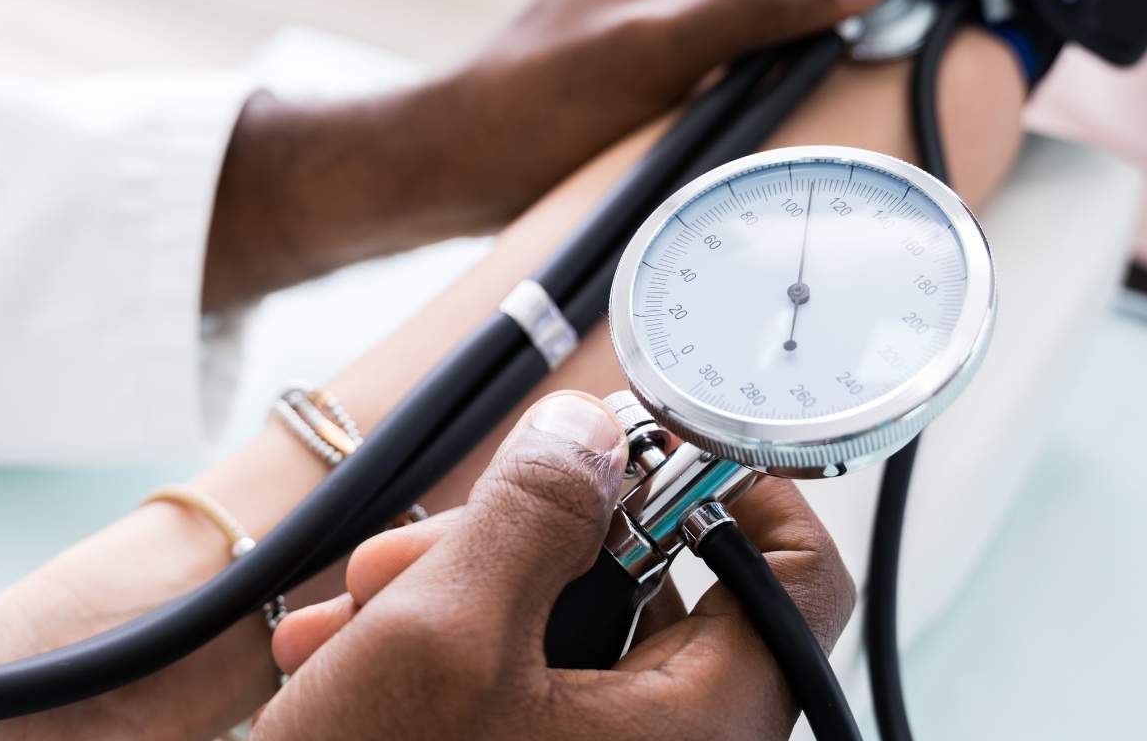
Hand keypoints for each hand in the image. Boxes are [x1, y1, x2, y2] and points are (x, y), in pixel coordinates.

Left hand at [204, 0, 888, 306]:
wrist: (465, 162)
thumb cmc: (544, 98)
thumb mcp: (673, 40)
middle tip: (803, 9)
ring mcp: (642, 2)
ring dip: (766, 11)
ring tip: (774, 60)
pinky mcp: (634, 55)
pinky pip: (708, 32)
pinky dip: (737, 54)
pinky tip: (737, 99)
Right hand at [255, 392, 852, 739]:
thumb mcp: (447, 633)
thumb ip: (534, 513)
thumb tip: (591, 435)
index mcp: (699, 727)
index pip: (799, 576)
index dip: (741, 485)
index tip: (651, 436)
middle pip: (655, 588)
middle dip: (525, 539)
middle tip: (421, 543)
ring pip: (567, 629)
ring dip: (458, 589)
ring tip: (359, 606)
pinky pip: (522, 684)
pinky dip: (443, 650)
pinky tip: (347, 650)